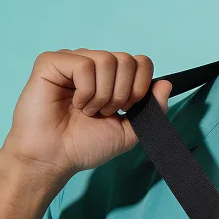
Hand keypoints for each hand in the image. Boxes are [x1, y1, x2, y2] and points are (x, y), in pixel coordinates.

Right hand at [0, 48, 171, 186]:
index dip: (140, 86)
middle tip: (104, 112)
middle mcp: (92, 65)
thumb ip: (151, 108)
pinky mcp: (51, 62)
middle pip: (127, 60)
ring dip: (103, 94)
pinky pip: (84, 63)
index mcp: (110, 78)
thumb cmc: (83, 146)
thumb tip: (166, 83)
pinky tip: (74, 103)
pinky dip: (85, 90)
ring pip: (107, 60)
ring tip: (88, 111)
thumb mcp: (129, 130)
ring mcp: (72, 61)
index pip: (140, 62)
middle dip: (122, 93)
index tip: (126, 109)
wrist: (55, 158)